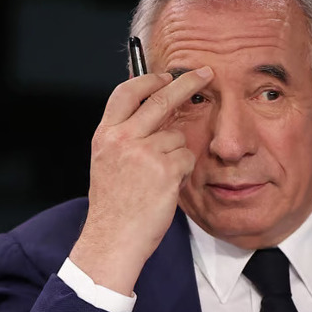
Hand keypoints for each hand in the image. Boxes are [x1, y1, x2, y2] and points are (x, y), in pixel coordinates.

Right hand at [68, 66, 213, 295]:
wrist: (114, 238)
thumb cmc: (115, 206)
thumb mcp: (109, 162)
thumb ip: (126, 137)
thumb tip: (155, 112)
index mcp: (105, 135)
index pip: (126, 92)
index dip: (149, 80)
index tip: (166, 75)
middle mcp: (123, 138)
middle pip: (161, 99)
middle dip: (186, 82)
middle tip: (205, 73)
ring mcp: (145, 152)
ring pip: (178, 137)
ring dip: (177, 154)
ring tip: (158, 179)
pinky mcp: (165, 169)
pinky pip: (187, 158)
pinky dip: (183, 172)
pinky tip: (166, 188)